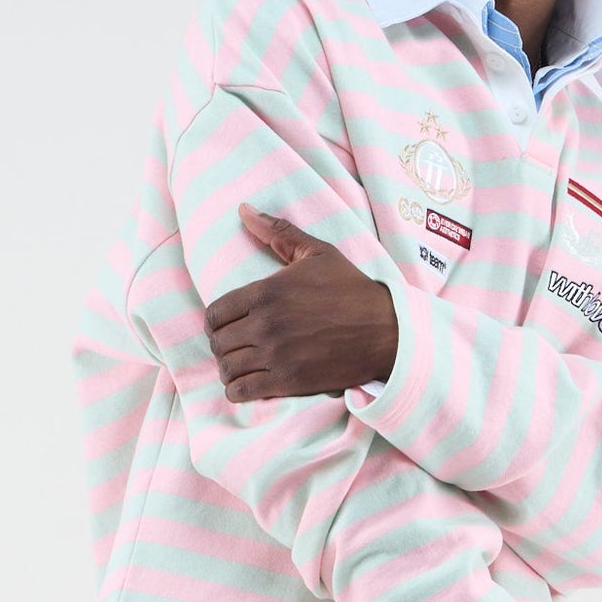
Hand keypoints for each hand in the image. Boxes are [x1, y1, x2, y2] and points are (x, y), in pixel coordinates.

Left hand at [204, 204, 401, 400]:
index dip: (216, 322)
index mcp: (266, 293)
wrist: (385, 330)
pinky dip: (238, 391)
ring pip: (227, 368)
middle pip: (218, 342)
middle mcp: (265, 325)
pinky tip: (246, 385)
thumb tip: (243, 209)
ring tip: (240, 367)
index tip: (227, 326)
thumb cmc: (351, 289)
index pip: (215, 314)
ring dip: (229, 369)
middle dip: (223, 345)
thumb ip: (278, 232)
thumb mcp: (317, 253)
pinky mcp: (288, 382)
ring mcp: (275, 355)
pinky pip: (243, 392)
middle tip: (236, 347)